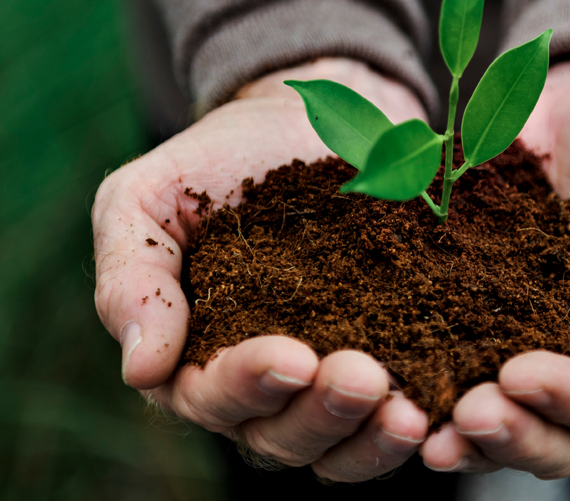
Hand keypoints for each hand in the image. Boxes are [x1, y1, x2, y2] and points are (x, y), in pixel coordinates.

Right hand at [92, 58, 431, 480]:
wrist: (304, 119)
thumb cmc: (210, 162)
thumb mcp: (144, 200)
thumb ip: (130, 278)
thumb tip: (140, 370)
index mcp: (187, 359)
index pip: (207, 396)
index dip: (247, 385)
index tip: (291, 355)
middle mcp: (255, 391)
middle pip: (277, 437)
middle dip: (319, 415)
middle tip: (362, 376)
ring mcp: (321, 389)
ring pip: (337, 450)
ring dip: (369, 439)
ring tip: (406, 410)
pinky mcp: (387, 369)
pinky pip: (393, 428)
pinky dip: (412, 431)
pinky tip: (439, 412)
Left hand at [421, 55, 569, 477]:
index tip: (522, 374)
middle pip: (544, 437)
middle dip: (507, 433)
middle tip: (468, 409)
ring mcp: (507, 348)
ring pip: (486, 418)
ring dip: (456, 431)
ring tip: (420, 421)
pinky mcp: (452, 315)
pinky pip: (429, 362)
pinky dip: (409, 380)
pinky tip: (383, 383)